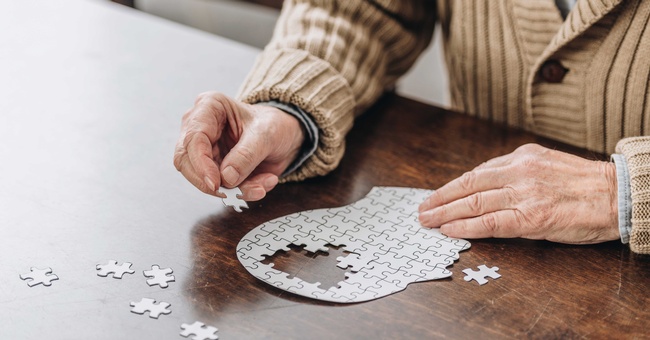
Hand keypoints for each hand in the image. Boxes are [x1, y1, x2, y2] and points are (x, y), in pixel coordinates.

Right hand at [173, 92, 304, 200]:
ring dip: (233, 190)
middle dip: (210, 182)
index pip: (193, 138)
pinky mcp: (213, 168)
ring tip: (261, 186)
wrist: (285, 135)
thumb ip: (246, 155)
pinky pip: (220, 187)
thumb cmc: (274, 124)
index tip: (216, 183)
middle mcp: (200, 127)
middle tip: (233, 193)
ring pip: (202, 179)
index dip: (201, 164)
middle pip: (186, 161)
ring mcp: (204, 149)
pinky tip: (262, 184)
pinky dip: (241, 191)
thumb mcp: (266, 134)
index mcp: (209, 107)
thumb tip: (226, 177)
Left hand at [418, 144, 618, 243]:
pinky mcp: (532, 217)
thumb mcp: (546, 164)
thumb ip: (516, 171)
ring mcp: (524, 194)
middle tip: (422, 209)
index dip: (451, 186)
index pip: (476, 172)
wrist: (618, 195)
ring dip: (445, 213)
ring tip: (428, 221)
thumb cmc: (584, 184)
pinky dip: (466, 227)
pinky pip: (491, 223)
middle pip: (468, 186)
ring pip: (474, 203)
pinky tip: (450, 230)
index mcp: (521, 157)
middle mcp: (519, 171)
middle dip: (440, 199)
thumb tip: (485, 184)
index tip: (435, 195)